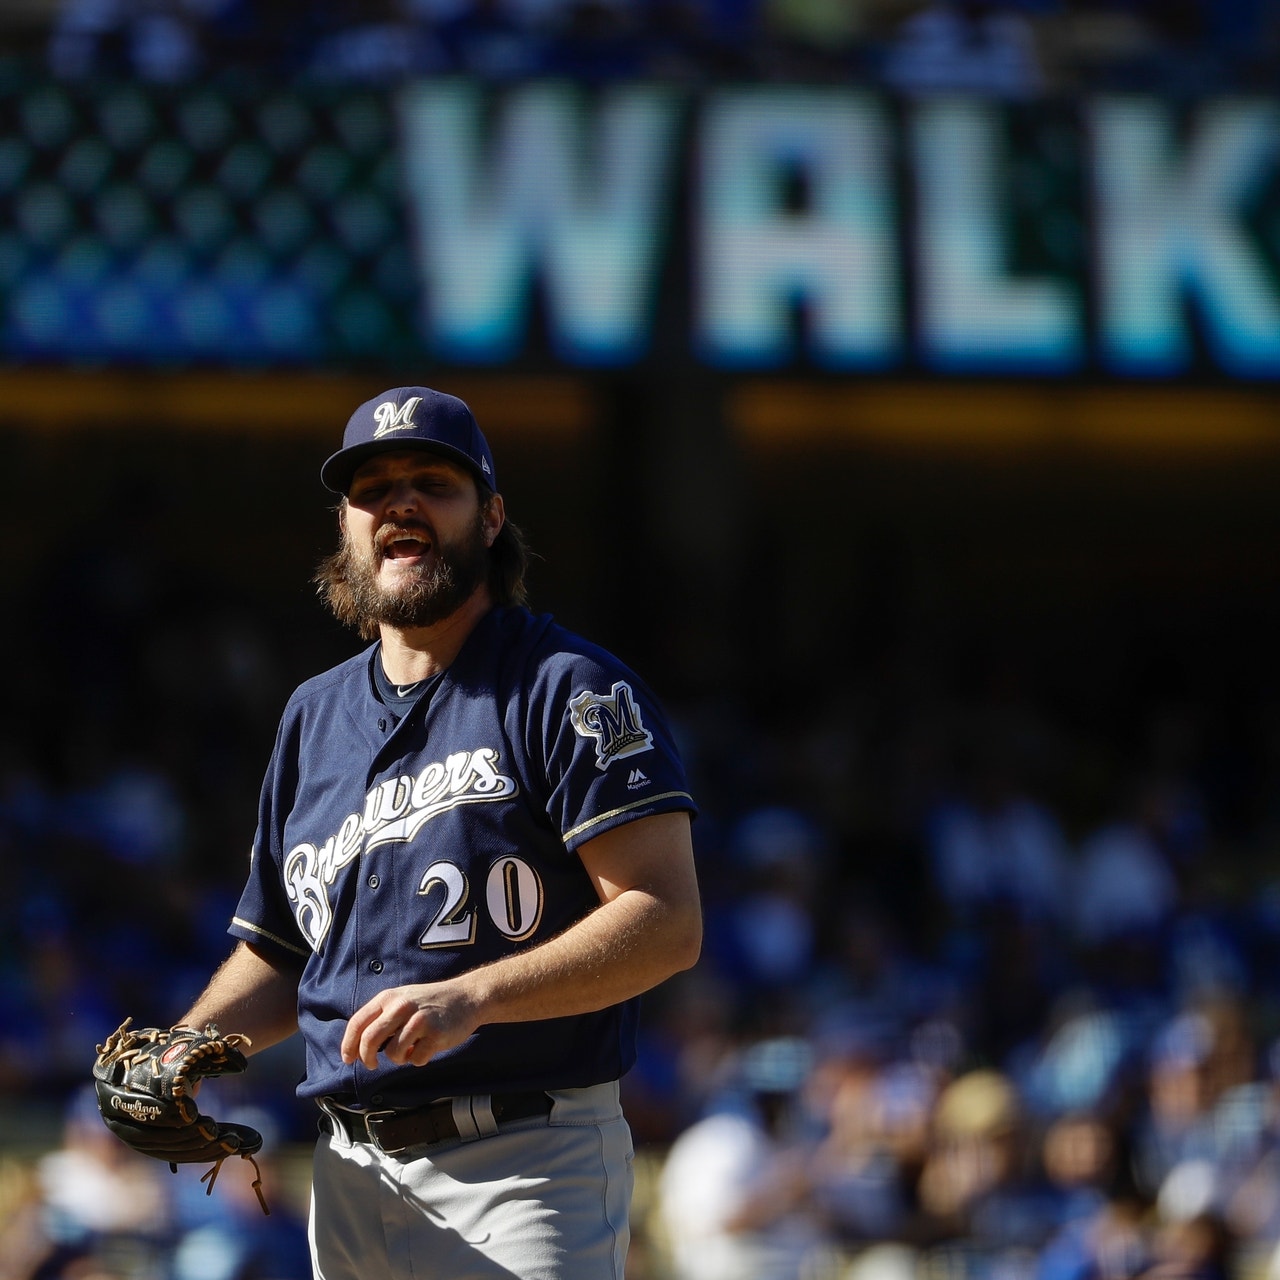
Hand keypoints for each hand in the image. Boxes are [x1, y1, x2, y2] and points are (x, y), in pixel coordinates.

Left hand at [340, 981, 481, 1068]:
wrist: (467, 997)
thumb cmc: (431, 1002)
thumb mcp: (403, 999)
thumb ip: (382, 1016)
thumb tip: (358, 1044)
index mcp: (389, 997)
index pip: (358, 1022)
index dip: (348, 1044)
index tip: (348, 1059)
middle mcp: (402, 1006)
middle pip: (370, 1040)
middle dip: (366, 1058)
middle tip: (371, 1065)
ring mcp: (419, 1020)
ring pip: (392, 1054)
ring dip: (399, 1058)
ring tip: (411, 1048)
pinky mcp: (435, 1035)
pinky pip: (415, 1060)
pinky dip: (418, 1059)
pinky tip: (428, 1046)